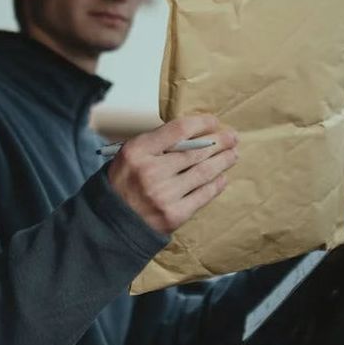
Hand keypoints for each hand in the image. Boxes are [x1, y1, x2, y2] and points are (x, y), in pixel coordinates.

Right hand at [107, 115, 238, 234]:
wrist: (111, 223)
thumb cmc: (123, 184)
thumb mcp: (129, 155)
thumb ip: (156, 144)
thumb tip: (193, 134)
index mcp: (137, 151)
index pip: (178, 130)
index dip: (202, 123)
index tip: (214, 121)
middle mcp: (151, 172)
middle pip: (196, 151)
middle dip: (219, 142)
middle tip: (233, 137)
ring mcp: (164, 195)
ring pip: (203, 173)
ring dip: (222, 161)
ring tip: (233, 155)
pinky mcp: (174, 214)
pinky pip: (202, 195)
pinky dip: (215, 185)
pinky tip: (222, 177)